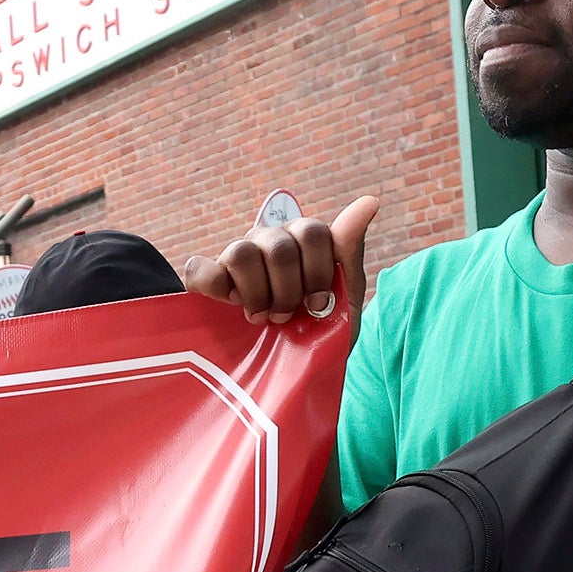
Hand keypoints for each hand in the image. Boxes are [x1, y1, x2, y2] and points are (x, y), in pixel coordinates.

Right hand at [188, 193, 376, 324]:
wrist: (292, 371)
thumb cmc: (319, 330)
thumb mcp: (346, 296)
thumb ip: (351, 250)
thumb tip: (370, 200)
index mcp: (303, 239)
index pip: (311, 233)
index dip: (318, 273)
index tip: (318, 305)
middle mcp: (270, 239)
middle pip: (279, 247)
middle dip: (288, 292)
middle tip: (287, 316)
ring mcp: (236, 255)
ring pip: (241, 253)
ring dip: (256, 294)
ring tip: (261, 317)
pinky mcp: (207, 277)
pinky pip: (202, 269)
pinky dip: (216, 289)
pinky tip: (232, 306)